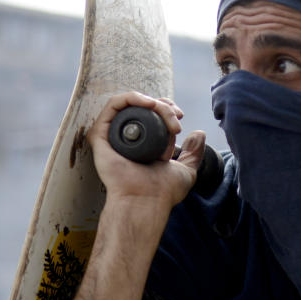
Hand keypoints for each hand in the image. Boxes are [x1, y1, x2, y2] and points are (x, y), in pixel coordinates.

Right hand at [88, 92, 205, 210]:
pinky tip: (148, 104)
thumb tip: (199, 133)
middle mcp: (125, 140)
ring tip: (163, 111)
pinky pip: (112, 106)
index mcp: (141, 145)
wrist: (147, 201)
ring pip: (130, 104)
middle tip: (176, 116)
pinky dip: (130, 98)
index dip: (166, 109)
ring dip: (150, 101)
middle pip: (141, 108)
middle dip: (163, 106)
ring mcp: (112, 137)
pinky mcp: (101, 135)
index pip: (150, 116)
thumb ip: (193, 153)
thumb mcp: (186, 170)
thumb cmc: (163, 192)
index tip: (180, 116)